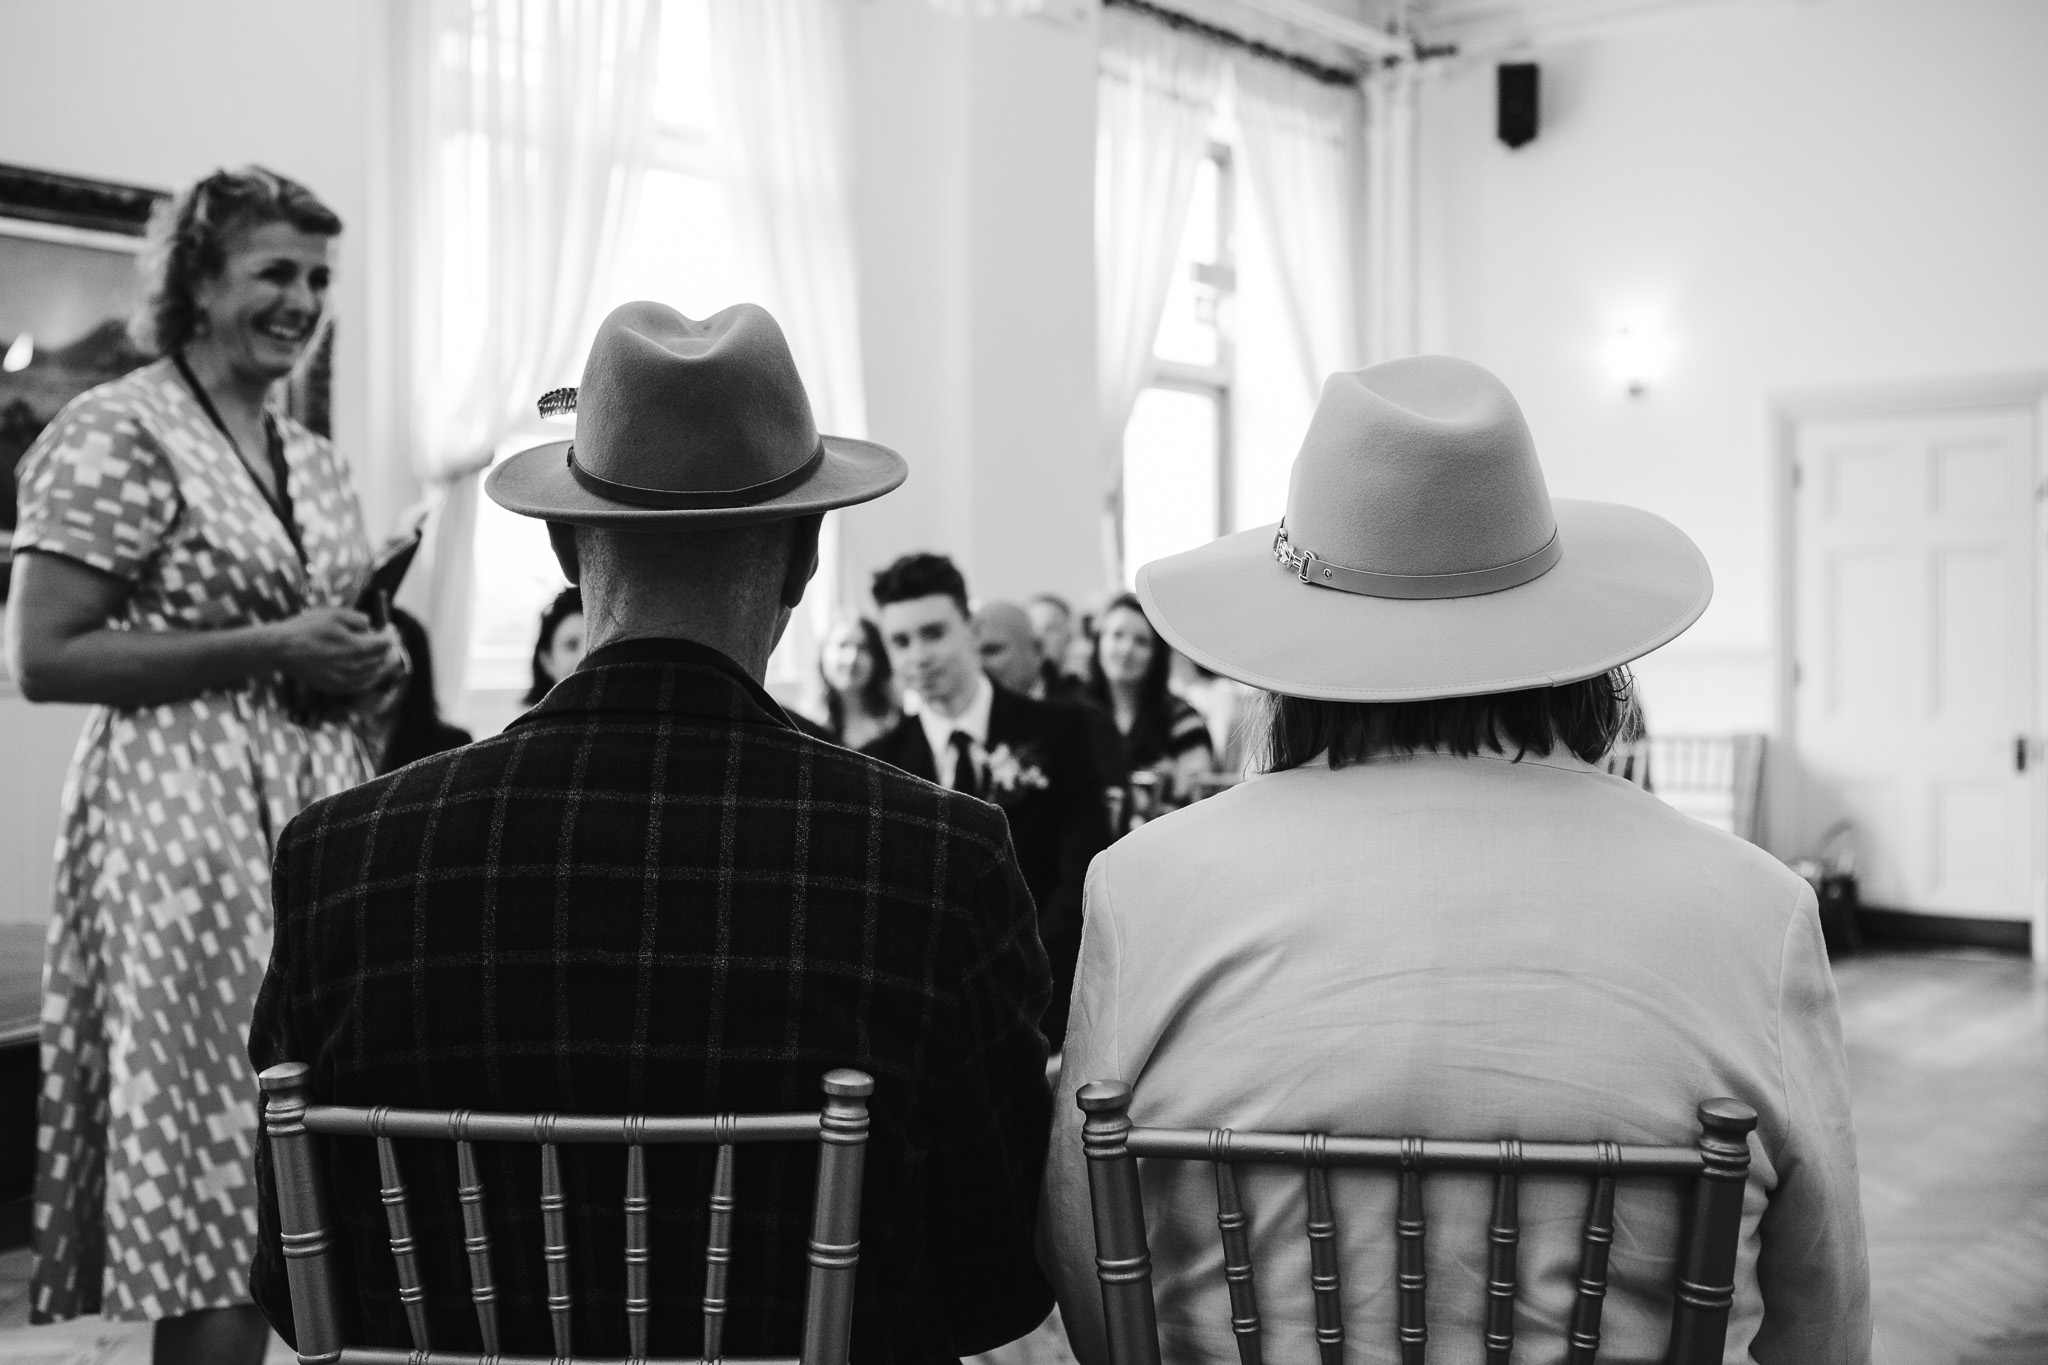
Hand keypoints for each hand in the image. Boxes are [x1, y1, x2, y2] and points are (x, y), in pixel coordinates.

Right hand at [268, 607, 391, 695]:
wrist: (281, 650)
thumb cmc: (306, 629)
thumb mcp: (334, 614)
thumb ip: (357, 618)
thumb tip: (371, 625)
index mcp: (355, 646)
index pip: (384, 644)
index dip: (390, 636)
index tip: (391, 631)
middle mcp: (353, 666)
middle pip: (381, 660)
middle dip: (389, 651)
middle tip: (392, 644)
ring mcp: (344, 679)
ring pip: (373, 675)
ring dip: (382, 666)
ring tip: (386, 658)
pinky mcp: (334, 687)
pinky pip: (360, 686)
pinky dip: (370, 679)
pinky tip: (371, 674)